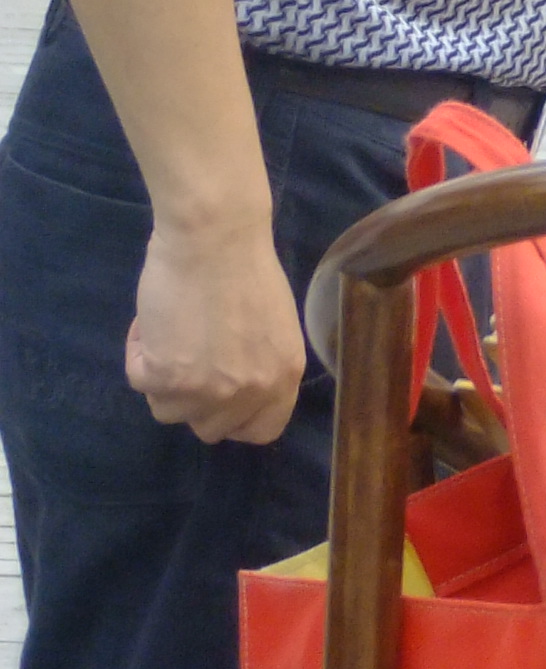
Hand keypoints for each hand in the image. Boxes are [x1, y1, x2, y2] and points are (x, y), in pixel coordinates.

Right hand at [129, 214, 309, 443]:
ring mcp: (207, 390)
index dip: (237, 418)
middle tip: (188, 359)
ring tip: (170, 333)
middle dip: (195, 398)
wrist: (214, 238)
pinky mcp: (166, 378)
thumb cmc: (245, 267)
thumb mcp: (273, 326)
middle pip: (210, 428)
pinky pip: (139, 382)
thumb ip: (259, 363)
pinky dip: (138, 354)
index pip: (262, 430)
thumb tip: (234, 386)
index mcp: (284, 376)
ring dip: (163, 378)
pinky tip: (152, 322)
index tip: (219, 398)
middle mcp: (250, 391)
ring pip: (169, 411)